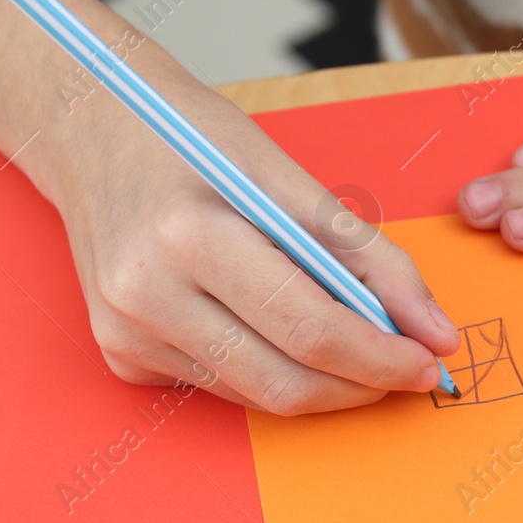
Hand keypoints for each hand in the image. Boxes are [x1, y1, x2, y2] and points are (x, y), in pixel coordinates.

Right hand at [0, 0, 457, 413]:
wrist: (87, 127)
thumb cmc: (192, 138)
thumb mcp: (288, 176)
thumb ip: (368, 256)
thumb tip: (434, 330)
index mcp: (189, 236)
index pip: (310, 329)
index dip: (381, 357)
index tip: (429, 362)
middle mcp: (145, 295)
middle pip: (284, 382)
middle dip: (360, 387)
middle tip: (406, 371)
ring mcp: (126, 335)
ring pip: (257, 395)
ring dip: (322, 383)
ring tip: (359, 346)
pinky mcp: (121, 357)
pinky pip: (224, 386)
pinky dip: (271, 369)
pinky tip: (282, 331)